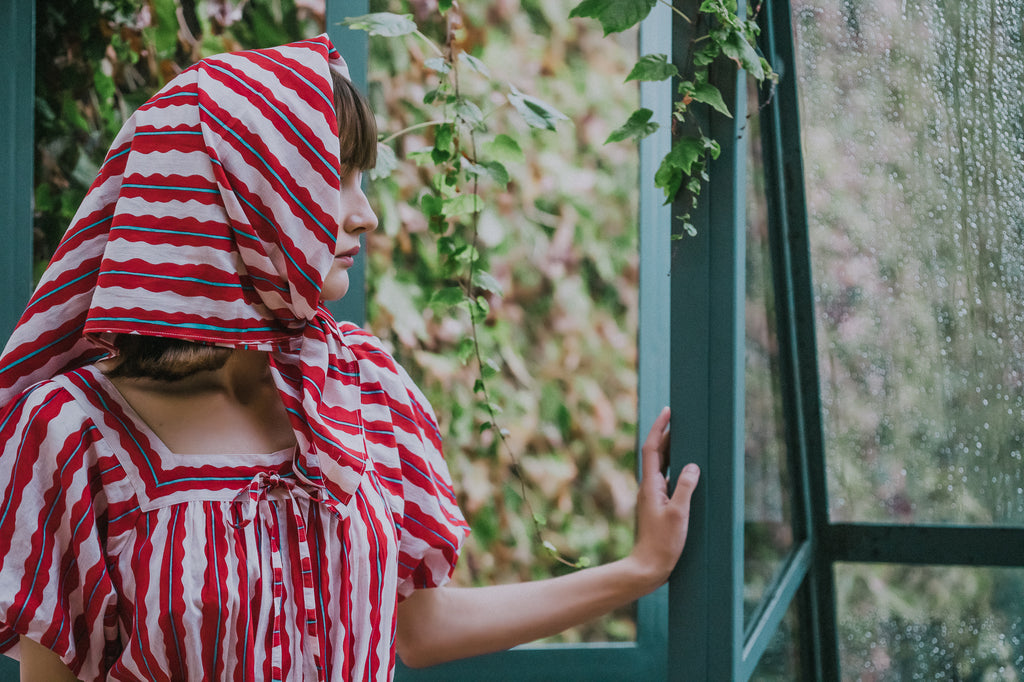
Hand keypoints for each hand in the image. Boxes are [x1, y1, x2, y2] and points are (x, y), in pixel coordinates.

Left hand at [628, 406, 699, 588]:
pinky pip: (667, 480)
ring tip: (687, 439)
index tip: (668, 411)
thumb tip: (693, 466)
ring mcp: (652, 497)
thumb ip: (686, 487)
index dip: (659, 428)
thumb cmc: (662, 543)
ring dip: (672, 452)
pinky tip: (688, 472)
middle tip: (681, 420)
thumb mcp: (679, 513)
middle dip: (667, 435)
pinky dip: (677, 470)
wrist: (647, 567)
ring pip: (662, 467)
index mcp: (650, 485)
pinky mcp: (658, 507)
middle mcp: (649, 487)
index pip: (652, 448)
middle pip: (656, 454)